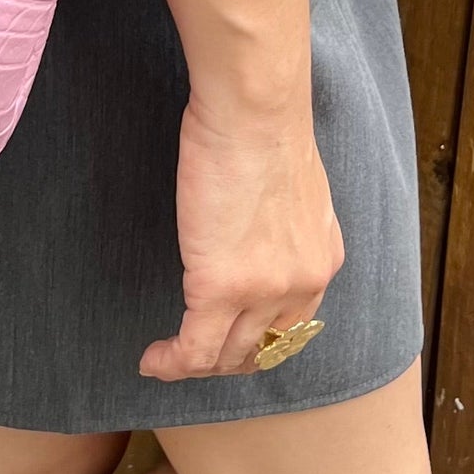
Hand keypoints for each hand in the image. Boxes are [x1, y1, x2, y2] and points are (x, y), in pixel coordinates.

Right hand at [139, 96, 344, 379]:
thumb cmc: (263, 123)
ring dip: (196, 364)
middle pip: (262, 347)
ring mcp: (262, 291)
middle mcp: (301, 285)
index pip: (292, 323)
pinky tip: (153, 359)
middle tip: (194, 352)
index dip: (257, 337)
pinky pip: (194, 347)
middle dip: (227, 358)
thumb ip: (281, 222)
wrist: (253, 109)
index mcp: (321, 258)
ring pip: (227, 354)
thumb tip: (254, 229)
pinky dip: (172, 362)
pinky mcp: (220, 287)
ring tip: (167, 358)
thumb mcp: (294, 186)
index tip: (229, 335)